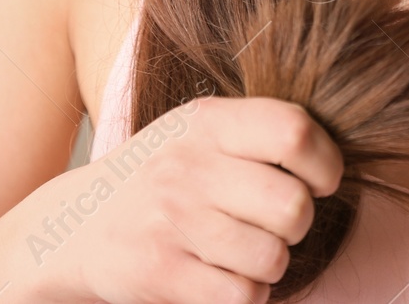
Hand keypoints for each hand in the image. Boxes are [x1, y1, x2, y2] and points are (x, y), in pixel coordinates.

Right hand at [30, 96, 343, 303]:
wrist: (74, 226)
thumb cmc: (161, 176)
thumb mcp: (199, 131)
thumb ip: (258, 132)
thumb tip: (334, 158)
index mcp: (207, 122)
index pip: (294, 132)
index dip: (326, 163)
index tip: (320, 181)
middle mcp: (188, 167)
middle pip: (293, 205)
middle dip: (299, 224)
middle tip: (279, 224)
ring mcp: (172, 221)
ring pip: (272, 257)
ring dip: (271, 264)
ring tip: (245, 252)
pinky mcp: (160, 273)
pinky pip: (242, 295)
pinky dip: (247, 294)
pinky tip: (226, 278)